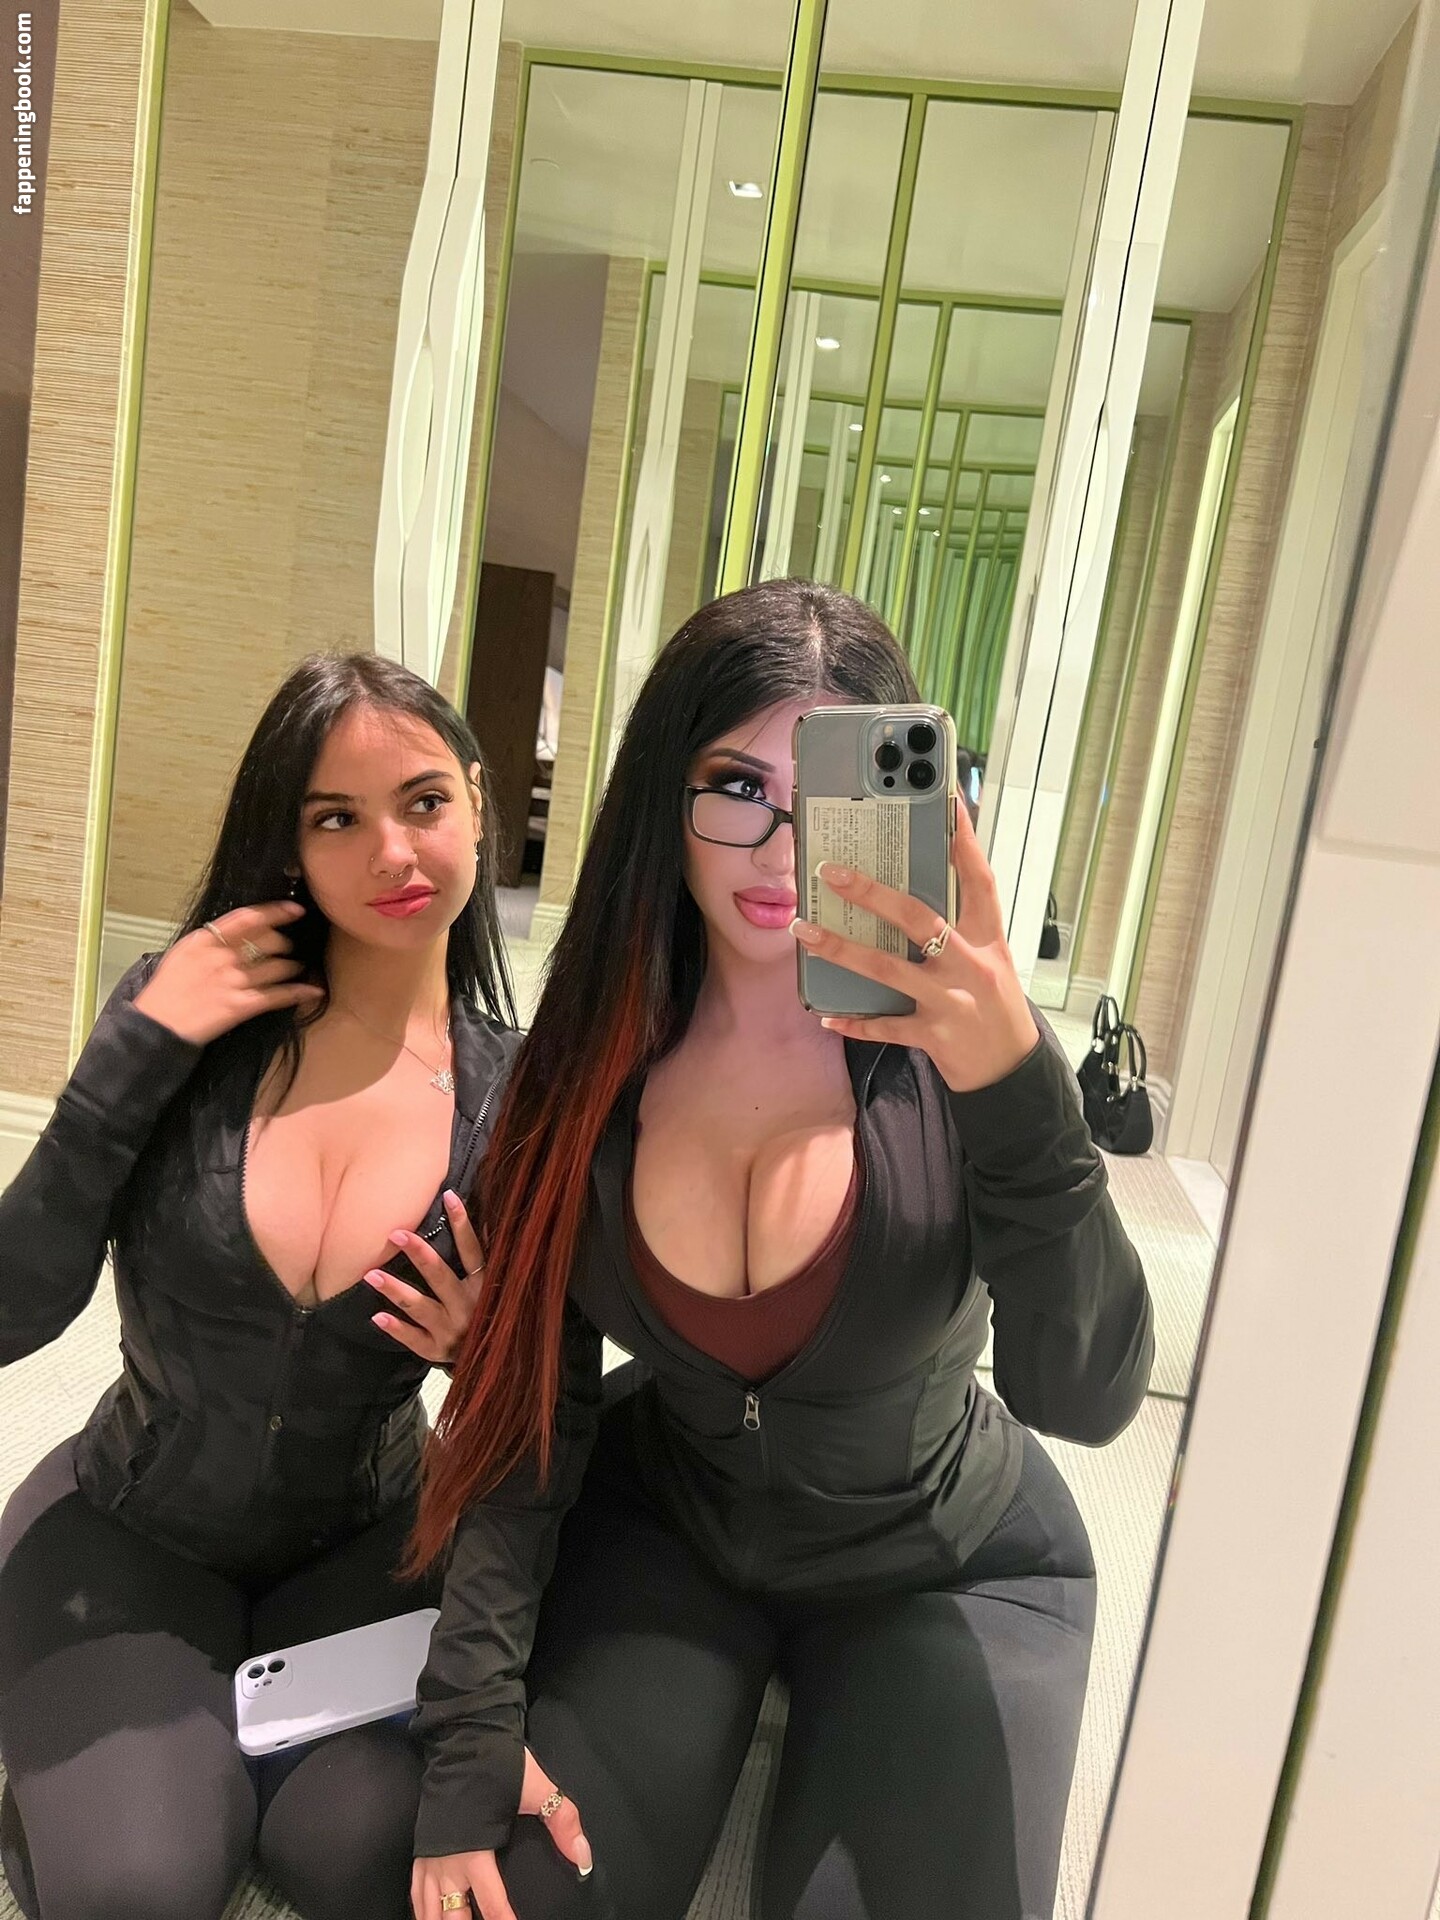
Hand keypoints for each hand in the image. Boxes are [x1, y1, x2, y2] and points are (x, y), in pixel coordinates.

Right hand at [133, 902, 322, 1046]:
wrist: (156, 1025)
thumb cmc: (166, 991)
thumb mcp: (182, 954)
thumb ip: (209, 941)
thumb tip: (235, 933)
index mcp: (205, 940)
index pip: (248, 917)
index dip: (276, 912)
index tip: (294, 909)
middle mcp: (222, 957)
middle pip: (269, 941)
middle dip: (284, 945)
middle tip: (287, 950)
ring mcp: (233, 981)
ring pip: (278, 967)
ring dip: (292, 967)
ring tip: (295, 969)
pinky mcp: (241, 1006)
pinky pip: (279, 996)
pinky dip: (299, 992)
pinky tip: (313, 990)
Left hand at [367, 1192, 483, 1366]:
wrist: (493, 1364)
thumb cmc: (487, 1316)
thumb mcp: (493, 1289)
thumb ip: (486, 1260)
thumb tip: (488, 1217)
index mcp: (483, 1287)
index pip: (473, 1251)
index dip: (463, 1225)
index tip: (449, 1197)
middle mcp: (468, 1307)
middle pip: (441, 1276)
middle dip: (419, 1254)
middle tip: (396, 1234)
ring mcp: (451, 1330)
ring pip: (421, 1307)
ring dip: (396, 1290)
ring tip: (371, 1275)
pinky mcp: (436, 1350)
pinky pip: (413, 1339)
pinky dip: (396, 1328)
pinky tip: (377, 1317)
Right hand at [411, 1748, 591, 1918]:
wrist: (462, 1738)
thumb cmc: (497, 1764)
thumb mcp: (536, 1788)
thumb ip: (562, 1822)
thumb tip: (583, 1858)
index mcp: (476, 1852)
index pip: (492, 1904)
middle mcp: (448, 1862)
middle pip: (453, 1916)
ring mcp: (430, 1858)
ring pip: (428, 1910)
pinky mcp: (421, 1849)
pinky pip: (416, 1892)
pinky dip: (422, 1910)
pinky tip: (430, 1916)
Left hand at [791, 801, 1038, 1093]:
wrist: (1011, 1071)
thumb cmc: (996, 1006)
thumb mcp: (990, 959)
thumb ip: (961, 928)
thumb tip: (911, 891)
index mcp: (988, 939)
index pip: (978, 880)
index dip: (963, 841)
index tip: (945, 802)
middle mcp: (970, 965)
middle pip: (919, 919)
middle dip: (872, 893)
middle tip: (831, 872)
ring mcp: (951, 1001)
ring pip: (888, 969)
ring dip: (841, 949)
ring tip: (805, 930)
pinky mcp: (934, 1035)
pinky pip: (885, 1027)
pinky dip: (854, 1022)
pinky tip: (825, 1014)